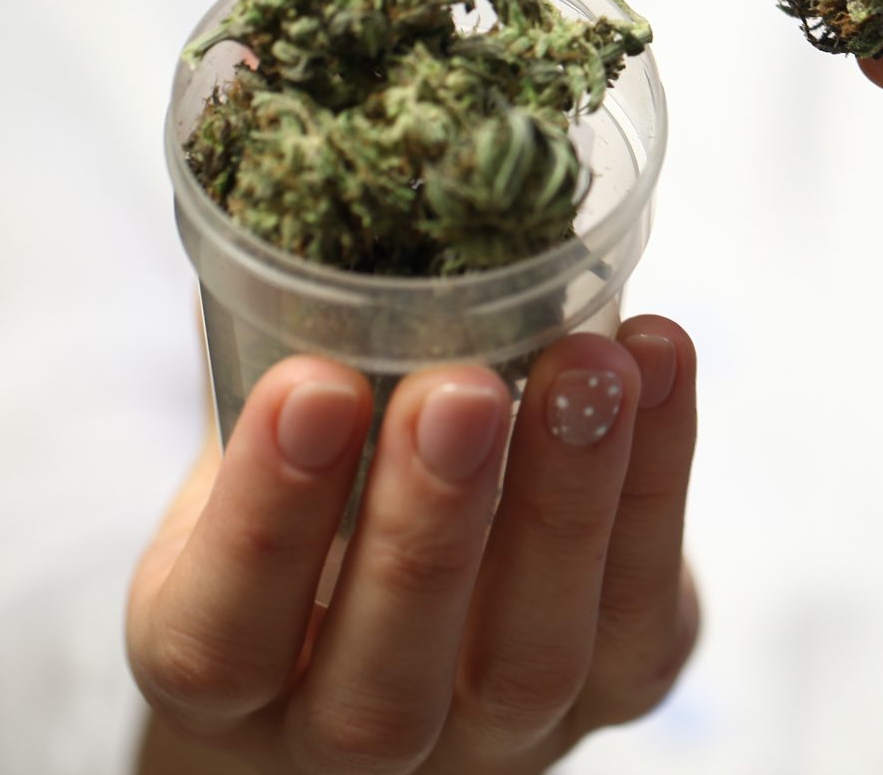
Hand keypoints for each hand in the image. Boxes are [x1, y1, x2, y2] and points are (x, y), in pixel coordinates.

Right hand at [127, 318, 699, 774]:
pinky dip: (660, 478)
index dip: (264, 523)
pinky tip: (658, 359)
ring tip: (593, 363)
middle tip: (457, 387)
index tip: (308, 386)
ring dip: (567, 501)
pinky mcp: (618, 686)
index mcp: (227, 677)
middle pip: (382, 682)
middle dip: (425, 528)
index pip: (222, 639)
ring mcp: (495, 732)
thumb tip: (272, 165)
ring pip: (532, 655)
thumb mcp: (262, 441)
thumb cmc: (319, 499)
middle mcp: (351, 737)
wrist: (408, 621)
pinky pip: (643, 605)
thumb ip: (270, 339)